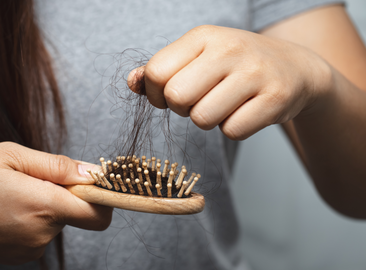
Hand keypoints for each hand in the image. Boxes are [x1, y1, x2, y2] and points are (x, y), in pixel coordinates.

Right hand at [0, 142, 111, 263]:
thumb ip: (56, 165)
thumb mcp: (10, 155)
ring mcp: (30, 249)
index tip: (92, 182)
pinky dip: (33, 219)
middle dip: (64, 194)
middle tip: (31, 179)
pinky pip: (41, 233)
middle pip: (76, 213)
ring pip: (57, 221)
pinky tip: (6, 209)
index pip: (98, 213)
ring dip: (45, 205)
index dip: (103, 196)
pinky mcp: (20, 256)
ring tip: (11, 193)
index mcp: (43, 205)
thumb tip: (92, 172)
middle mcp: (42, 233)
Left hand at [129, 25, 331, 139]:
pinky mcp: (275, 98)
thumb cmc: (235, 65)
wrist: (296, 68)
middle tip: (199, 101)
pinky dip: (234, 128)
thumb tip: (132, 83)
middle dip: (182, 109)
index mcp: (203, 36)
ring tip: (224, 104)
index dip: (156, 94)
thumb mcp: (198, 57)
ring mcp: (254, 72)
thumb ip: (161, 69)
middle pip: (176, 97)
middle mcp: (229, 49)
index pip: (156, 72)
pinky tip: (245, 111)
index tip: (171, 95)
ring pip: (202, 119)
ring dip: (208, 120)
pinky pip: (232, 131)